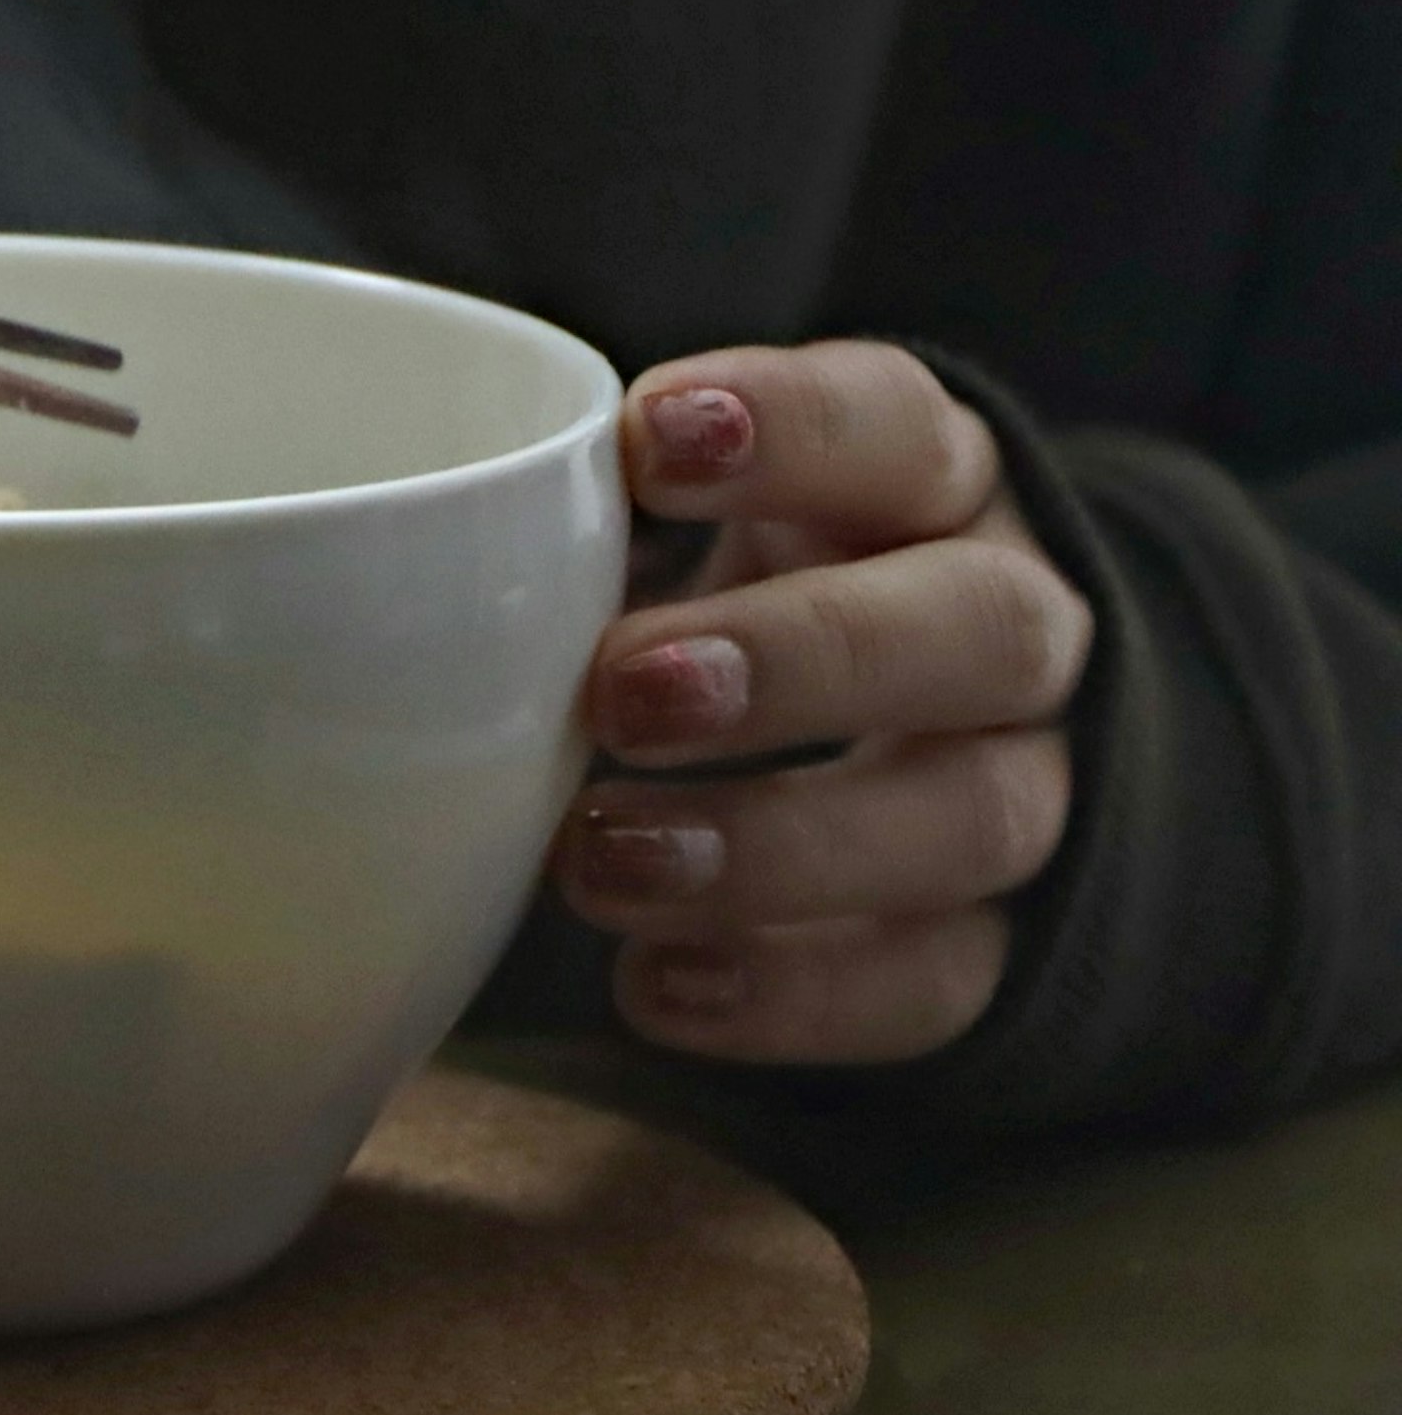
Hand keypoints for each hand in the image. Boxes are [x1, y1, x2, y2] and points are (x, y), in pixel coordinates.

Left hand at [551, 341, 1095, 1064]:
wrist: (905, 728)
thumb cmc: (739, 586)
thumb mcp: (688, 519)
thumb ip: (585, 515)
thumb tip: (385, 542)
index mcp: (927, 481)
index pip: (894, 423)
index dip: (789, 429)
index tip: (645, 441)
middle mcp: (1010, 621)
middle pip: (976, 628)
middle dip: (798, 661)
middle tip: (621, 692)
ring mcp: (1028, 783)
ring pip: (974, 816)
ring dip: (781, 847)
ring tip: (599, 862)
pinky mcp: (1004, 937)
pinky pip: (938, 979)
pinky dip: (796, 992)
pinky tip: (656, 985)